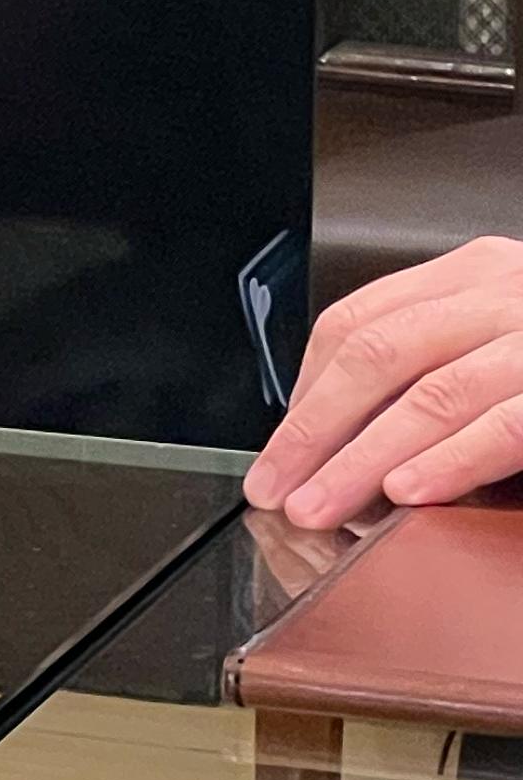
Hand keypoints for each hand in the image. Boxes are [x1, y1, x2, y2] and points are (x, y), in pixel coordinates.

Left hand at [245, 236, 522, 528]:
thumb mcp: (501, 340)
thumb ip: (441, 366)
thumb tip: (349, 435)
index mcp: (477, 273)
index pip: (360, 320)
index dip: (310, 389)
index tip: (279, 450)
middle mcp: (507, 290)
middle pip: (379, 353)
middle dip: (317, 429)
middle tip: (280, 490)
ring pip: (434, 390)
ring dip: (367, 456)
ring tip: (325, 506)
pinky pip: (508, 419)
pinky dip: (452, 457)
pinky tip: (410, 490)